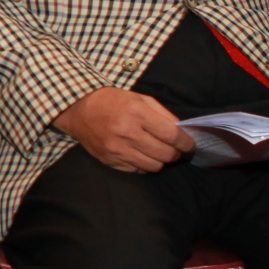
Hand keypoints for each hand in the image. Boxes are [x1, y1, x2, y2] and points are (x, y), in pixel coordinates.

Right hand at [54, 88, 193, 172]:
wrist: (78, 109)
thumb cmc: (112, 101)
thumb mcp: (140, 98)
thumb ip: (162, 114)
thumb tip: (181, 131)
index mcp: (137, 113)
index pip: (172, 135)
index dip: (186, 143)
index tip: (190, 145)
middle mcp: (128, 133)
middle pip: (165, 154)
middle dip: (176, 154)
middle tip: (177, 151)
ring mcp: (118, 149)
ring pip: (154, 166)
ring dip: (161, 161)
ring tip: (159, 153)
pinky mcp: (110, 160)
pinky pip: (137, 171)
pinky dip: (145, 165)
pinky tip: (142, 155)